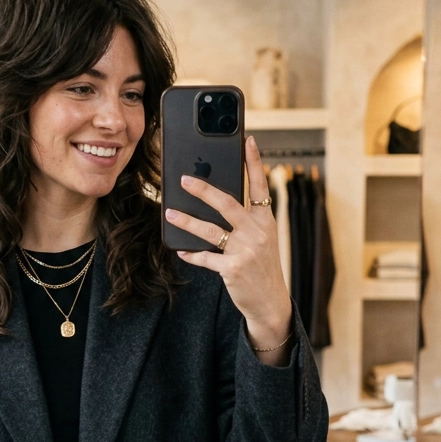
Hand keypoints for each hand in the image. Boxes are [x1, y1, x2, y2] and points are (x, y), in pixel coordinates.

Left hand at [164, 135, 292, 354]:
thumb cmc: (262, 267)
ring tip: (169, 212)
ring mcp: (245, 250)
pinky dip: (192, 254)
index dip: (253, 161)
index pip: (260, 185)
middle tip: (184, 179)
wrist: (271, 302)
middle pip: (227, 203)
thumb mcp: (262, 240)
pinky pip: (205, 257)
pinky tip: (182, 250)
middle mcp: (257, 232)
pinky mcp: (233, 268)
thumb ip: (245, 221)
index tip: (248, 139)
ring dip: (186, 220)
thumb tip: (215, 203)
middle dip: (203, 189)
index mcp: (266, 221)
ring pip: (210, 230)